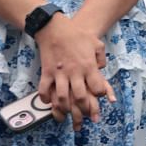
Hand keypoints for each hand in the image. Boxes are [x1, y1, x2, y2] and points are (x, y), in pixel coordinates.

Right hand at [35, 14, 112, 128]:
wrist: (54, 28)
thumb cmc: (77, 35)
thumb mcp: (96, 44)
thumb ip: (101, 58)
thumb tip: (101, 69)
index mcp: (88, 66)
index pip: (98, 88)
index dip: (100, 95)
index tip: (99, 97)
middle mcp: (74, 72)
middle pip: (81, 98)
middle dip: (85, 110)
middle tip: (87, 116)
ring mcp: (59, 74)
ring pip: (62, 98)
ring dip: (65, 109)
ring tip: (67, 115)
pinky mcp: (46, 73)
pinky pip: (44, 90)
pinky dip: (46, 99)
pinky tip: (49, 103)